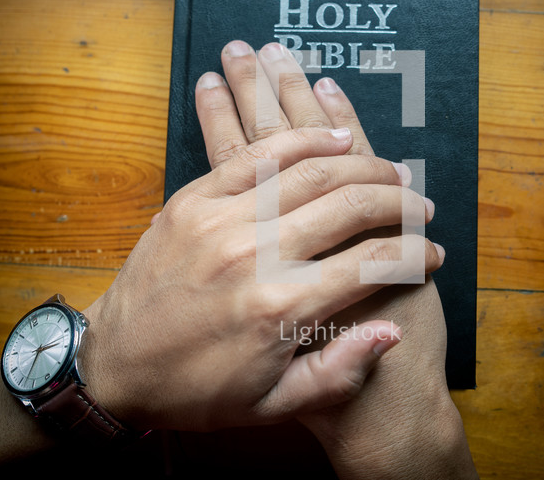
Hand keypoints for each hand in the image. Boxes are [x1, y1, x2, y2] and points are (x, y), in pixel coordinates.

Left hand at [194, 40, 476, 477]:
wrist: (111, 368)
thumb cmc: (194, 392)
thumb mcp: (271, 406)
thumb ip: (338, 373)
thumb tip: (391, 330)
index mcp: (281, 309)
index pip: (372, 262)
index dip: (413, 253)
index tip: (431, 252)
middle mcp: (255, 255)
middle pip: (348, 205)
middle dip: (396, 201)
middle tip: (418, 205)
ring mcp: (221, 219)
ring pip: (309, 170)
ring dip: (359, 163)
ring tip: (389, 169)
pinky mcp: (192, 199)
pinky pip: (255, 155)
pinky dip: (300, 140)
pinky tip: (332, 136)